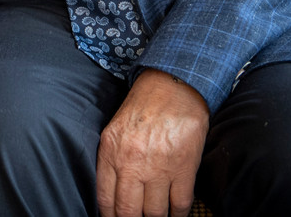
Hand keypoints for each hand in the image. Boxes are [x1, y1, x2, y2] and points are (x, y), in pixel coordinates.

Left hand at [96, 69, 208, 216]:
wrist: (173, 86)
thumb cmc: (144, 107)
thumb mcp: (115, 131)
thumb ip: (111, 161)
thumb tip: (113, 193)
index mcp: (111, 153)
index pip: (106, 200)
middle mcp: (132, 163)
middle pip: (128, 212)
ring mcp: (159, 168)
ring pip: (154, 213)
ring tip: (155, 216)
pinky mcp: (183, 169)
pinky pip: (179, 205)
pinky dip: (177, 215)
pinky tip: (174, 213)